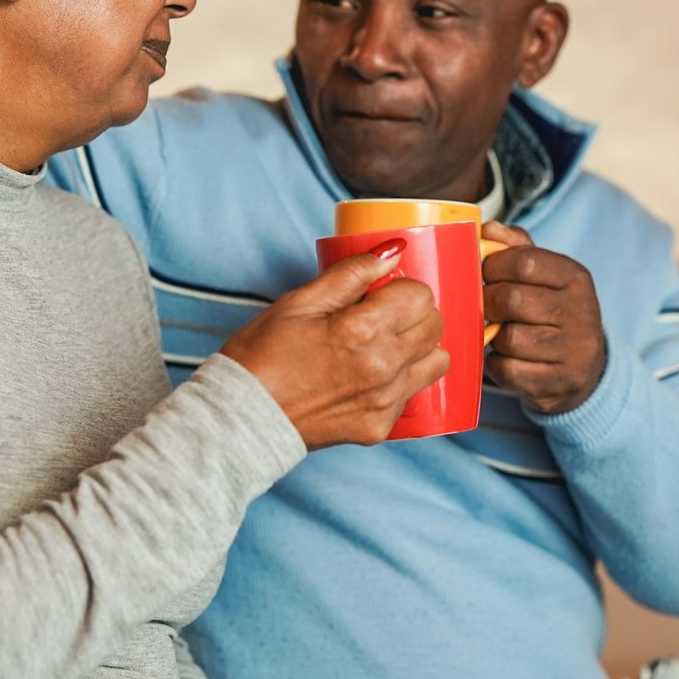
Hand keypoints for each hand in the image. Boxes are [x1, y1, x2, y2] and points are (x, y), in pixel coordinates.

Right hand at [221, 241, 448, 448]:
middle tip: (382, 315)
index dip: (402, 287)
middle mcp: (383, 368)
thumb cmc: (261, 358)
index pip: (420, 296)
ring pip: (436, 361)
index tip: (381, 292)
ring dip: (418, 346)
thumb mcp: (299, 302)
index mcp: (362, 330)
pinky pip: (413, 393)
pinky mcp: (380, 427)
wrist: (241, 420)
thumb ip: (351, 273)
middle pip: (434, 325)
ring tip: (385, 344)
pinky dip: (402, 379)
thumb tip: (392, 251)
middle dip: (414, 313)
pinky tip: (372, 375)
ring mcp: (384, 401)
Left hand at [482, 221, 606, 414]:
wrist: (584, 368)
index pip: (524, 262)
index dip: (493, 267)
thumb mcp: (544, 276)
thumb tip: (489, 229)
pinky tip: (507, 359)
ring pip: (509, 338)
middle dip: (489, 303)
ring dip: (495, 337)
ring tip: (503, 334)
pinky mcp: (562, 382)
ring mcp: (575, 350)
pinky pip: (509, 370)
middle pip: (511, 300)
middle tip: (487, 307)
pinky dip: (498, 365)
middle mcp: (582, 312)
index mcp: (576, 278)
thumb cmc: (552, 312)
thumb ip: (516, 248)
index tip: (485, 273)